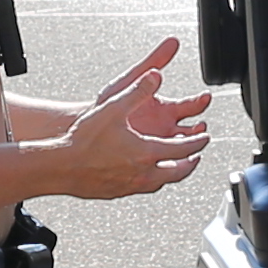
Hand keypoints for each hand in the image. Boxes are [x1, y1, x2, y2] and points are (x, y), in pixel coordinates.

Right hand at [47, 36, 212, 202]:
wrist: (61, 166)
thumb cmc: (84, 139)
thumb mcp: (113, 107)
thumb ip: (138, 90)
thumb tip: (156, 75)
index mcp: (147, 152)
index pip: (183, 149)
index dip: (198, 142)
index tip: (205, 137)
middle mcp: (143, 173)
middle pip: (178, 171)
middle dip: (191, 162)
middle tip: (196, 156)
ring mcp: (131, 185)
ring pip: (163, 183)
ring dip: (174, 173)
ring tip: (176, 167)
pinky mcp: (119, 192)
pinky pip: (145, 189)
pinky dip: (155, 181)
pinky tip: (148, 176)